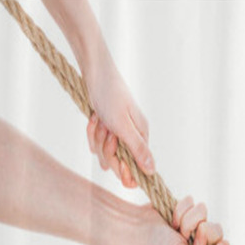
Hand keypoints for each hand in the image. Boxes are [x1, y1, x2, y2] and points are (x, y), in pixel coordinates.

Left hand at [84, 54, 153, 186]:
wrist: (95, 73)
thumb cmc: (111, 96)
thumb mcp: (124, 126)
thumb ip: (138, 150)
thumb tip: (152, 172)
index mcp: (141, 138)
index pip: (137, 169)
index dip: (126, 172)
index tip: (118, 164)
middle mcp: (132, 139)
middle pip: (117, 163)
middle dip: (107, 150)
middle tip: (107, 131)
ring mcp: (118, 135)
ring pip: (103, 153)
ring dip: (97, 137)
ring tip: (100, 119)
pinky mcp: (106, 129)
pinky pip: (95, 143)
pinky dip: (91, 132)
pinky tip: (94, 118)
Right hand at [137, 195, 230, 244]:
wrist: (134, 227)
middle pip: (218, 236)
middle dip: (203, 232)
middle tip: (186, 237)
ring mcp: (194, 233)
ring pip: (208, 218)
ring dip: (189, 220)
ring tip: (175, 228)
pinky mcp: (188, 216)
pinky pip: (196, 206)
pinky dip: (182, 210)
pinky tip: (172, 219)